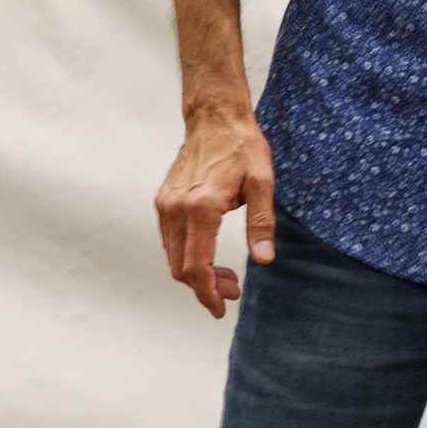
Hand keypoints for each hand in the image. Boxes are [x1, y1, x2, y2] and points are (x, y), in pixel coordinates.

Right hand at [154, 108, 275, 317]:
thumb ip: (261, 222)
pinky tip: (208, 253)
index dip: (208, 294)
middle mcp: (176, 209)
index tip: (222, 309)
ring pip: (172, 257)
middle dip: (206, 287)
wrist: (215, 118)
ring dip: (196, 274)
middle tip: (233, 290)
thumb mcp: (263, 181)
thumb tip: (263, 259)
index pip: (196, 267)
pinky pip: (169, 241)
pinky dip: (186, 256)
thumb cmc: (242, 147)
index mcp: (201, 207)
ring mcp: (165, 205)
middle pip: (181, 268)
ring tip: (226, 276)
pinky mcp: (162, 201)